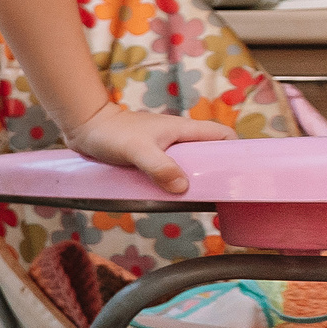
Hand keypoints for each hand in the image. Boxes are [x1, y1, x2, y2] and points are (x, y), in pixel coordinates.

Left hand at [61, 101, 231, 195]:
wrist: (84, 127)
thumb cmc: (111, 133)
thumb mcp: (137, 150)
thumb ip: (159, 167)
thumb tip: (183, 186)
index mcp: (184, 129)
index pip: (222, 135)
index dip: (237, 150)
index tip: (242, 172)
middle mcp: (178, 137)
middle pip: (209, 153)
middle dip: (217, 171)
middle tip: (220, 195)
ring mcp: (165, 147)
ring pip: (189, 163)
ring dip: (194, 179)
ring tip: (199, 200)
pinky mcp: (151, 156)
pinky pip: (172, 170)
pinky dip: (176, 181)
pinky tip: (172, 197)